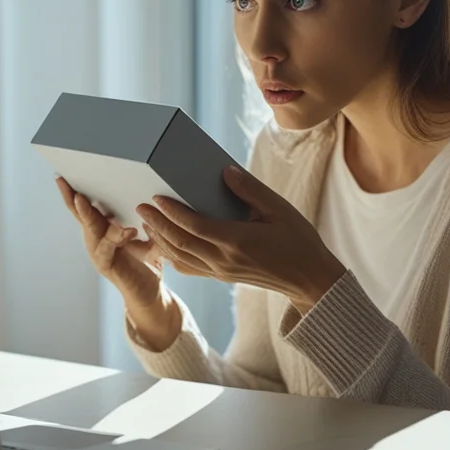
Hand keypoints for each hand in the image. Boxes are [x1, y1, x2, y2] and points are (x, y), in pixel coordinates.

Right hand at [55, 177, 180, 349]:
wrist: (151, 294)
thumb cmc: (149, 262)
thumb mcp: (151, 236)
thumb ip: (149, 219)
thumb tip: (157, 196)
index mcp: (103, 228)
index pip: (86, 207)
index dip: (73, 192)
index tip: (63, 176)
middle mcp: (96, 239)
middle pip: (80, 215)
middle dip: (71, 197)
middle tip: (64, 181)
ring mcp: (99, 253)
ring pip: (90, 230)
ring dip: (86, 214)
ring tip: (82, 199)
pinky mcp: (107, 267)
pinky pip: (106, 250)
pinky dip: (114, 239)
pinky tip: (125, 230)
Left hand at [136, 166, 345, 313]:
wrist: (309, 278)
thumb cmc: (298, 240)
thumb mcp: (279, 209)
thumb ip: (250, 190)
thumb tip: (225, 171)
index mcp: (238, 241)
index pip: (195, 226)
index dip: (172, 212)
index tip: (156, 197)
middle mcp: (224, 260)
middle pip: (180, 242)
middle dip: (157, 224)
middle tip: (141, 206)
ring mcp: (221, 272)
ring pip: (180, 258)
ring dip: (160, 240)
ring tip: (147, 222)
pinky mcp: (222, 277)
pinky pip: (190, 269)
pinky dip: (172, 256)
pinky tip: (164, 244)